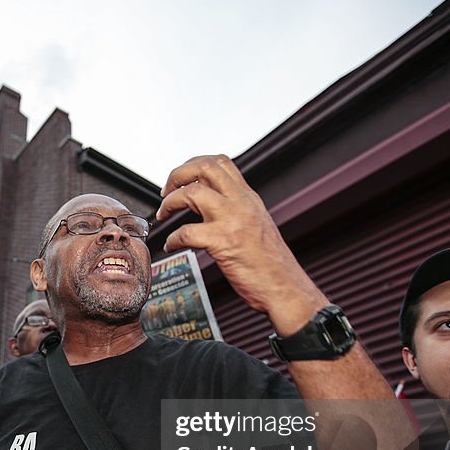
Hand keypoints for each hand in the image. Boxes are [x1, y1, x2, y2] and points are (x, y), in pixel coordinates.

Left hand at [157, 154, 325, 329]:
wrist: (285, 287)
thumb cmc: (270, 264)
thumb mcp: (256, 224)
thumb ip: (236, 210)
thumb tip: (211, 203)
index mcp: (248, 198)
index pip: (220, 162)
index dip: (193, 165)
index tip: (180, 180)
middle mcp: (241, 203)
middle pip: (204, 168)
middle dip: (177, 175)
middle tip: (165, 191)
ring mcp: (232, 221)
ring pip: (192, 193)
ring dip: (170, 202)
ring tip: (164, 215)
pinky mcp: (223, 244)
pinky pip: (185, 233)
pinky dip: (172, 238)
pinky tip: (171, 245)